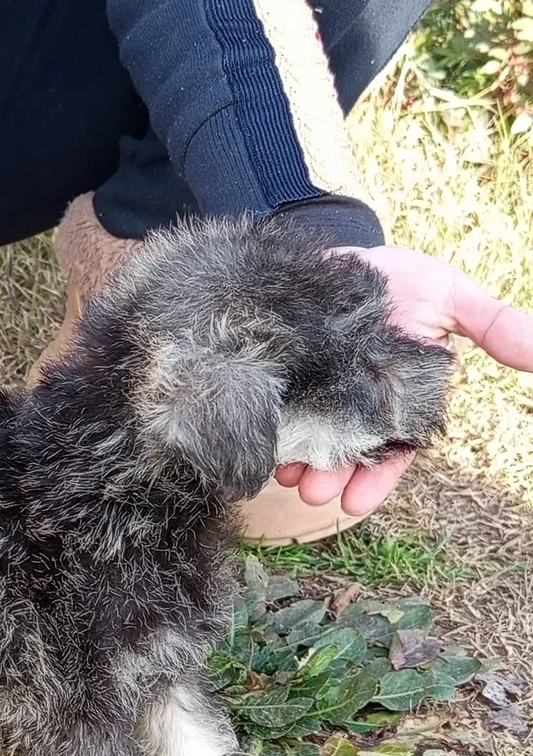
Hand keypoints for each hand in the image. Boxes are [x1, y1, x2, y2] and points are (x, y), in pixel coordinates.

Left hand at [275, 246, 532, 514]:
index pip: (391, 451)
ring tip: (284, 478)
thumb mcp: (452, 296)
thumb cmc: (403, 278)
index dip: (375, 480)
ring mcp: (318, 391)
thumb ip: (493, 326)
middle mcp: (357, 403)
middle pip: (344, 453)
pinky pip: (279, 408)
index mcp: (400, 400)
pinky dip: (270, 429)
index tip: (353, 504)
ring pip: (309, 438)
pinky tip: (261, 445)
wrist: (345, 251)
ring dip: (297, 463)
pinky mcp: (288, 375)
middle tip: (311, 494)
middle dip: (328, 476)